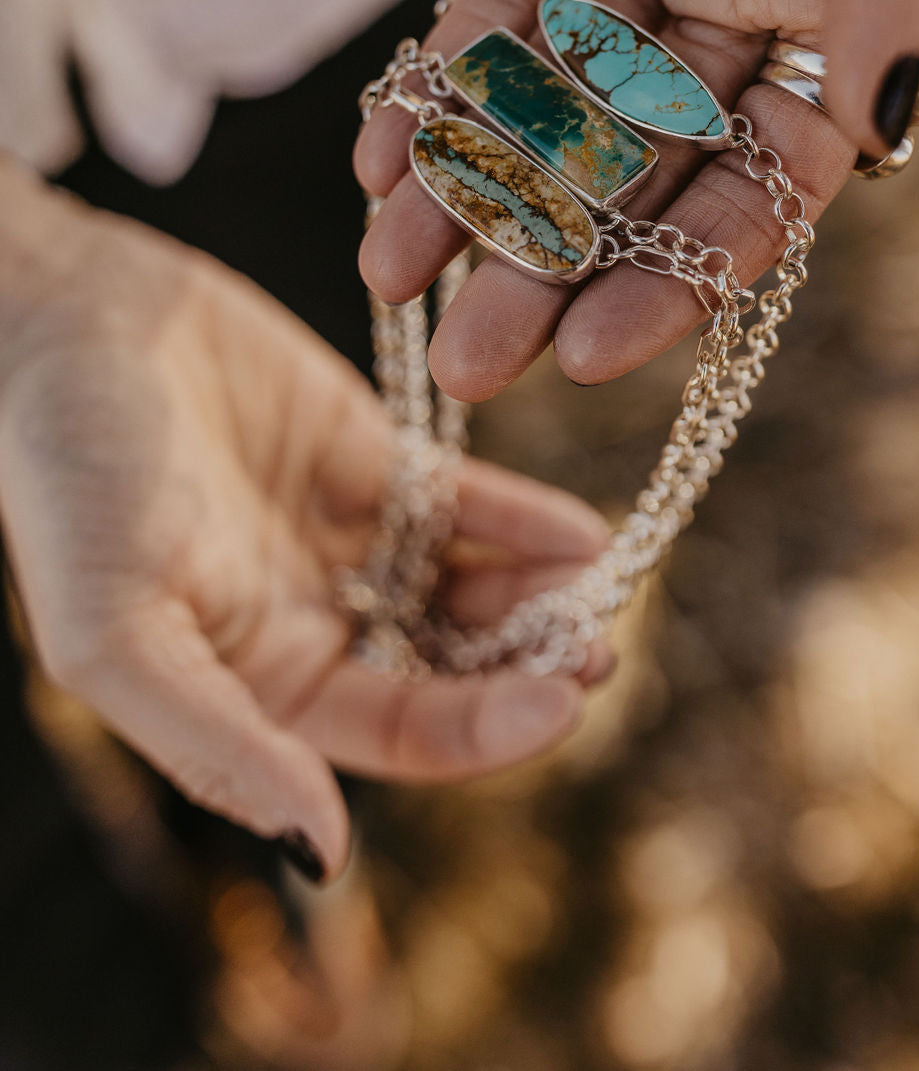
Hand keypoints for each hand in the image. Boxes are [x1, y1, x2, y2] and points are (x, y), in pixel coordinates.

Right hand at [0, 174, 609, 879]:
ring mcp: (351, 536)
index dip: (482, 729)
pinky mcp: (372, 456)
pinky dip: (524, 519)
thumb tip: (321, 853)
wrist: (66, 317)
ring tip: (599, 582)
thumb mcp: (115, 627)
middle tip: (598, 647)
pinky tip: (579, 531)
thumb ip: (215, 742)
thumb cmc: (65, 474)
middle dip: (527, 665)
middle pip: (450, 666)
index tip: (561, 701)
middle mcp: (316, 620)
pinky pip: (464, 501)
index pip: (398, 732)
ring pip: (468, 587)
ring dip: (538, 594)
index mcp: (261, 681)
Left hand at [357, 0, 918, 399]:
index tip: (595, 352)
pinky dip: (444, 72)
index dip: (687, 269)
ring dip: (479, 185)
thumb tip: (872, 120)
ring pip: (561, 89)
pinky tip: (383, 156)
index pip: (773, 173)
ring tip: (394, 273)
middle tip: (474, 360)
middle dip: (561, 258)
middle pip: (649, 158)